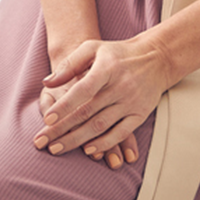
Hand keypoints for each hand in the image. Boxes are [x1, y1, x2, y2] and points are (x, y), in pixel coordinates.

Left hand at [34, 38, 166, 165]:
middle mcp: (120, 87)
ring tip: (57, 148)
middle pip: (87, 112)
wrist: (155, 58)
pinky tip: (88, 150)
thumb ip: (69, 64)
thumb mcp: (92, 48)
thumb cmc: (116, 53)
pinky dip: (104, 143)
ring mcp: (131, 102)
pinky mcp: (140, 114)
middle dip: (63, 129)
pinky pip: (121, 133)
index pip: (83, 90)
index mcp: (107, 68)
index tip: (47, 119)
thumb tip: (47, 82)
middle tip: (43, 142)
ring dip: (78, 140)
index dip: (65, 105)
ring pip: (101, 126)